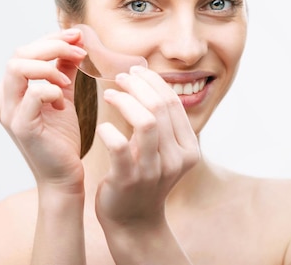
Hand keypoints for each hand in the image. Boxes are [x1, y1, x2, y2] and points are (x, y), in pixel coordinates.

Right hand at [0, 29, 87, 191]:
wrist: (63, 174)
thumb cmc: (60, 137)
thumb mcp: (62, 94)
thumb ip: (63, 68)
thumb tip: (75, 39)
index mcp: (8, 89)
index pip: (24, 51)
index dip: (51, 39)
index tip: (77, 36)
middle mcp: (1, 98)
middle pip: (19, 54)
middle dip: (53, 46)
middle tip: (80, 51)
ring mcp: (8, 112)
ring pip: (18, 67)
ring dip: (49, 66)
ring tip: (68, 81)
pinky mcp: (20, 126)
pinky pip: (34, 94)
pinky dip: (52, 90)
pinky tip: (63, 102)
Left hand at [95, 65, 200, 228]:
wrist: (133, 220)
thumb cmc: (143, 177)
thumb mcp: (161, 150)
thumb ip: (161, 122)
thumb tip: (147, 81)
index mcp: (188, 147)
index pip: (173, 103)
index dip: (153, 81)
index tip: (135, 70)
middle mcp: (177, 158)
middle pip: (160, 107)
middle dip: (138, 85)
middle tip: (120, 76)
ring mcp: (154, 170)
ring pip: (146, 122)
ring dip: (125, 101)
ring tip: (110, 93)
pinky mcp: (129, 180)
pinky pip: (120, 147)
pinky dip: (109, 131)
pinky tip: (102, 127)